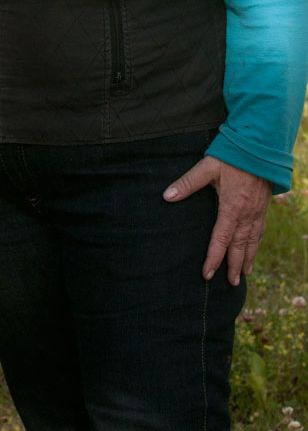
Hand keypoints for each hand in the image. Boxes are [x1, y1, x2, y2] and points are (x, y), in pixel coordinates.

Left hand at [163, 157, 271, 284]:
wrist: (260, 146)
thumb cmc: (232, 156)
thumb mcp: (207, 167)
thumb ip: (187, 183)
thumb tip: (167, 196)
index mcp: (231, 208)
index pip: (220, 240)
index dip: (213, 259)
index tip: (207, 274)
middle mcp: (247, 214)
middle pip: (239, 247)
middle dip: (234, 266)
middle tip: (231, 284)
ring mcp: (258, 211)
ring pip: (253, 241)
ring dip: (248, 258)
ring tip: (243, 274)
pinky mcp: (264, 205)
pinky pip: (260, 230)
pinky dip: (257, 244)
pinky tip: (254, 248)